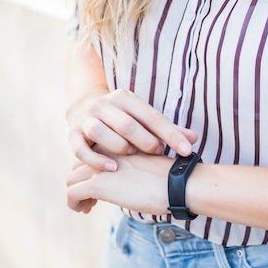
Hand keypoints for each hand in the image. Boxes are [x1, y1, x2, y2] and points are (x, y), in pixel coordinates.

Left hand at [66, 151, 172, 214]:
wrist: (177, 183)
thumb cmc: (172, 177)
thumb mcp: (151, 164)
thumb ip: (135, 166)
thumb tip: (133, 181)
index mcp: (118, 144)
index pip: (93, 153)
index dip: (93, 170)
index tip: (102, 185)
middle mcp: (105, 152)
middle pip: (78, 165)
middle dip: (82, 182)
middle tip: (93, 199)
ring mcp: (100, 167)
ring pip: (71, 179)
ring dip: (77, 195)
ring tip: (88, 207)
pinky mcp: (97, 184)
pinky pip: (71, 193)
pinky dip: (74, 204)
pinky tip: (85, 210)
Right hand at [67, 89, 197, 171]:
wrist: (84, 111)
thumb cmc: (123, 121)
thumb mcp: (144, 120)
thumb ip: (167, 130)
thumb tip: (195, 139)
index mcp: (126, 98)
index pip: (152, 116)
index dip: (171, 134)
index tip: (187, 150)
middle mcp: (104, 105)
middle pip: (127, 124)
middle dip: (145, 141)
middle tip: (157, 152)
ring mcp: (87, 119)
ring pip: (101, 133)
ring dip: (119, 147)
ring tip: (131, 156)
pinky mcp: (73, 134)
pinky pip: (81, 149)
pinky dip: (96, 160)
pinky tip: (112, 169)